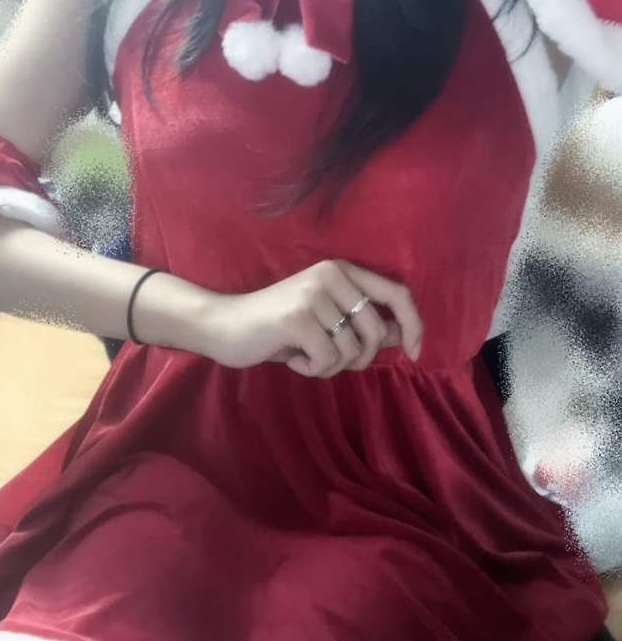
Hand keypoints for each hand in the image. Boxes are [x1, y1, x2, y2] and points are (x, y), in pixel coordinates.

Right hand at [200, 259, 422, 377]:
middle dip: (359, 358)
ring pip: (352, 350)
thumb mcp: (327, 321)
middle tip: (328, 359)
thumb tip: (407, 335)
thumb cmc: (278, 328)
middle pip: (377, 331)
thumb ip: (363, 323)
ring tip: (304, 355)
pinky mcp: (297, 318)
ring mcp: (313, 295)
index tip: (415, 354)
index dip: (414, 325)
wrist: (224, 327)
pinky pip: (328, 360)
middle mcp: (330, 275)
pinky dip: (312, 369)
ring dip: (330, 366)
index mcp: (342, 270)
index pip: (398, 293)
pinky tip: (291, 357)